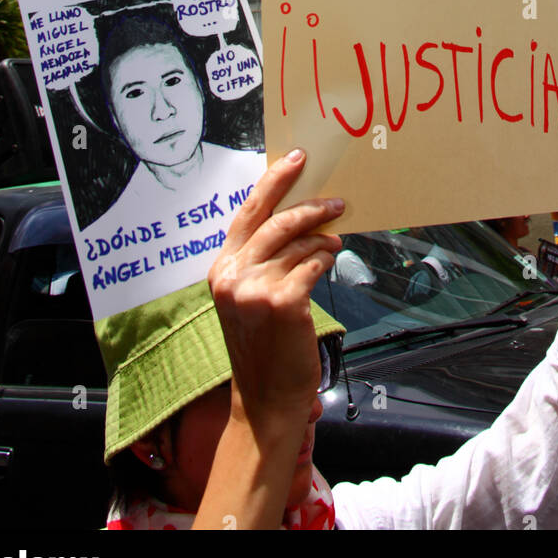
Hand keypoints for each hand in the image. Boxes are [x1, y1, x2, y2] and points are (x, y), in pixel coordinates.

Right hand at [207, 150, 342, 428]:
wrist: (267, 398)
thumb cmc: (265, 345)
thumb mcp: (249, 296)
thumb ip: (264, 258)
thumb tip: (301, 216)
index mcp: (221, 268)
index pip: (248, 213)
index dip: (273, 181)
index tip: (296, 160)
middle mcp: (232, 275)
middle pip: (277, 221)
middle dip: (310, 206)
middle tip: (336, 202)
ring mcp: (254, 289)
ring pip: (299, 244)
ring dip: (323, 239)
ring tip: (334, 243)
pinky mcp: (282, 302)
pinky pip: (313, 264)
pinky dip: (325, 259)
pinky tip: (330, 262)